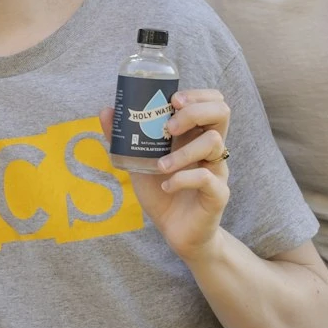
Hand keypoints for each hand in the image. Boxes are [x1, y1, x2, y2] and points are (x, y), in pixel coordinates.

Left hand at [99, 90, 231, 261]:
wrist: (176, 232)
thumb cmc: (162, 192)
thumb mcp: (138, 163)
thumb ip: (123, 138)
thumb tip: (106, 110)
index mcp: (196, 135)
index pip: (212, 101)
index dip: (197, 94)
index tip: (172, 100)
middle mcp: (211, 149)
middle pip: (222, 112)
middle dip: (194, 111)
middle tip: (169, 127)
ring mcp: (217, 170)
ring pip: (214, 143)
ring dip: (182, 151)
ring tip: (160, 166)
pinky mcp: (218, 194)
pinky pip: (206, 178)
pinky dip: (181, 179)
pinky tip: (166, 187)